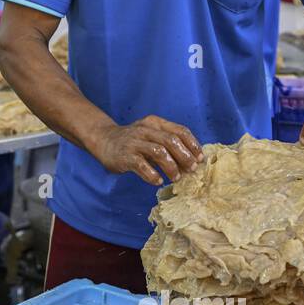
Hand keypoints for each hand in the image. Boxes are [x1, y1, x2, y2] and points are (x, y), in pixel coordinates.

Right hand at [89, 116, 203, 185]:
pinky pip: (141, 165)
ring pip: (158, 151)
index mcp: (155, 123)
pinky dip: (152, 174)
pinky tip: (158, 181)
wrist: (103, 139)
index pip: (180, 130)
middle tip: (191, 170)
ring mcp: (134, 142)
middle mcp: (145, 130)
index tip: (200, 158)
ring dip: (171, 166)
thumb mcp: (151, 136)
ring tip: (176, 178)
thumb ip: (168, 144)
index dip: (193, 145)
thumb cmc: (133, 142)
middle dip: (185, 156)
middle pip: (171, 140)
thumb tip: (192, 161)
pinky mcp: (124, 156)